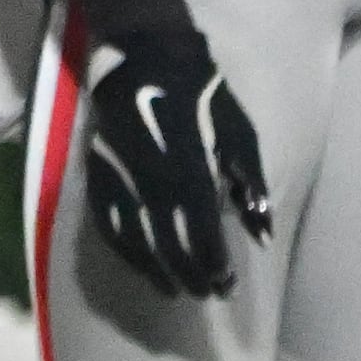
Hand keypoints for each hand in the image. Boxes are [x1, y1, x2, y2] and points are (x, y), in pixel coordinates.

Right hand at [79, 22, 270, 298]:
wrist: (147, 66)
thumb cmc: (204, 101)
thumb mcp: (240, 139)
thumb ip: (251, 188)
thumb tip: (261, 233)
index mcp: (190, 176)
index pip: (201, 235)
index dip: (214, 265)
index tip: (227, 285)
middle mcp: (151, 186)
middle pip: (168, 246)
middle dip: (189, 274)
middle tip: (206, 293)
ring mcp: (119, 183)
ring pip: (135, 242)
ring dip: (155, 271)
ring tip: (174, 290)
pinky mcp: (98, 178)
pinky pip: (108, 225)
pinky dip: (125, 251)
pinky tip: (139, 264)